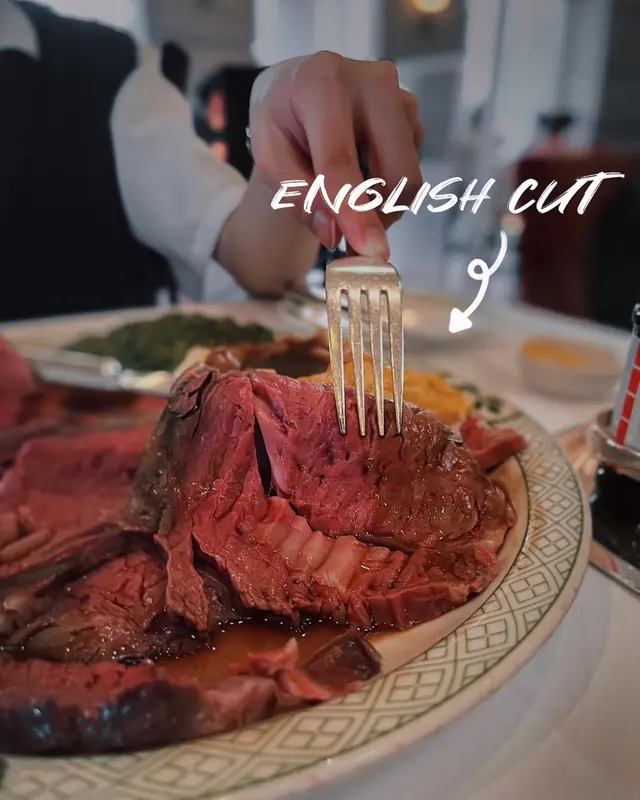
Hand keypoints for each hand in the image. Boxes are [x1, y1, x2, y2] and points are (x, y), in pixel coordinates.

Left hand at [249, 52, 423, 259]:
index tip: (370, 250)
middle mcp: (371, 81)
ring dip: (379, 204)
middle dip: (375, 215)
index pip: (340, 161)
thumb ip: (297, 197)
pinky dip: (386, 188)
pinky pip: (409, 174)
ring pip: (407, 181)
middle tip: (346, 231)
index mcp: (322, 83)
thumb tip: (334, 234)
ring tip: (345, 189)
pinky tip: (361, 170)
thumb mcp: (269, 158)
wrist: (299, 90)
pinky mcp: (413, 115)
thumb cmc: (283, 123)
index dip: (355, 211)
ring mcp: (399, 96)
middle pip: (395, 175)